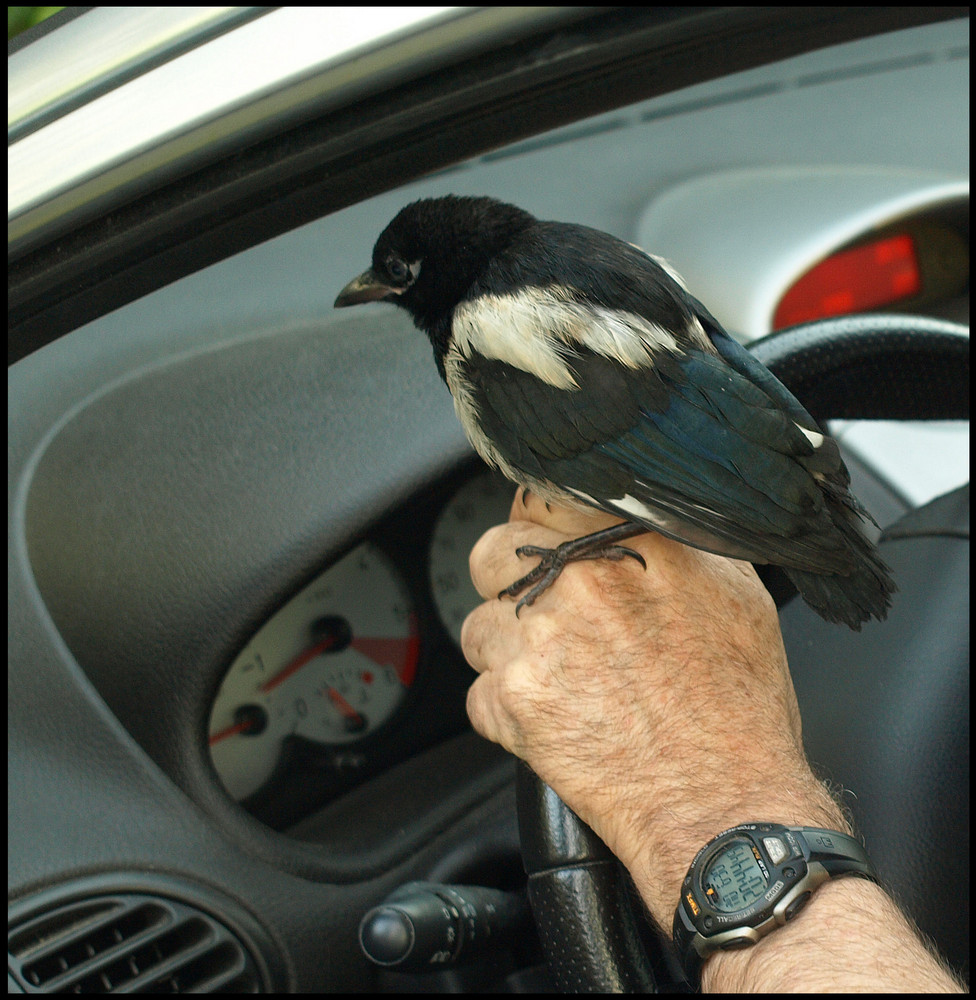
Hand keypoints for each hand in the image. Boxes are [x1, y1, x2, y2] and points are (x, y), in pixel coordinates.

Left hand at [461, 490, 845, 925]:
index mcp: (627, 545)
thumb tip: (638, 520)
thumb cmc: (739, 707)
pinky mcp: (514, 700)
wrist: (726, 802)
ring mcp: (539, 641)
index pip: (541, 498)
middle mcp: (578, 583)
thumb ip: (675, 543)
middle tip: (540, 614)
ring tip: (558, 680)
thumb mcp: (737, 593)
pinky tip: (557, 720)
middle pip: (492, 554)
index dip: (540, 525)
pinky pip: (479, 693)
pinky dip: (508, 710)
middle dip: (507, 582)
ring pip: (478, 626)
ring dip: (506, 651)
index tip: (545, 546)